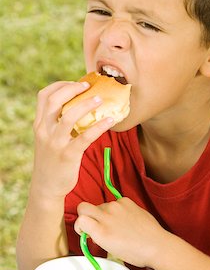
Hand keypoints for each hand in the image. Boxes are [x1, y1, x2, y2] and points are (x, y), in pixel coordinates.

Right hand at [31, 81, 113, 197]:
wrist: (46, 187)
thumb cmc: (52, 159)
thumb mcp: (48, 138)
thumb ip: (57, 123)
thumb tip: (80, 104)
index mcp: (40, 124)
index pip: (44, 96)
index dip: (60, 85)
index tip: (75, 83)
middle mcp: (44, 131)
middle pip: (54, 101)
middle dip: (72, 89)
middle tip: (88, 85)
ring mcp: (55, 143)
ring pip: (69, 116)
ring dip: (86, 104)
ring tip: (100, 99)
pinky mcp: (68, 155)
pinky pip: (85, 137)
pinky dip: (99, 126)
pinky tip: (110, 120)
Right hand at [75, 198, 166, 267]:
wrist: (155, 244)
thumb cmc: (134, 252)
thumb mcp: (110, 248)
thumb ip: (97, 235)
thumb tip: (91, 228)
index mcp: (100, 232)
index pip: (79, 219)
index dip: (79, 225)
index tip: (84, 230)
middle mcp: (106, 216)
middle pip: (84, 207)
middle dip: (85, 214)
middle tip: (94, 223)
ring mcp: (116, 206)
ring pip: (101, 205)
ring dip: (104, 213)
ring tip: (117, 224)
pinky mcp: (126, 200)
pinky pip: (114, 202)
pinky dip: (117, 209)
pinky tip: (126, 219)